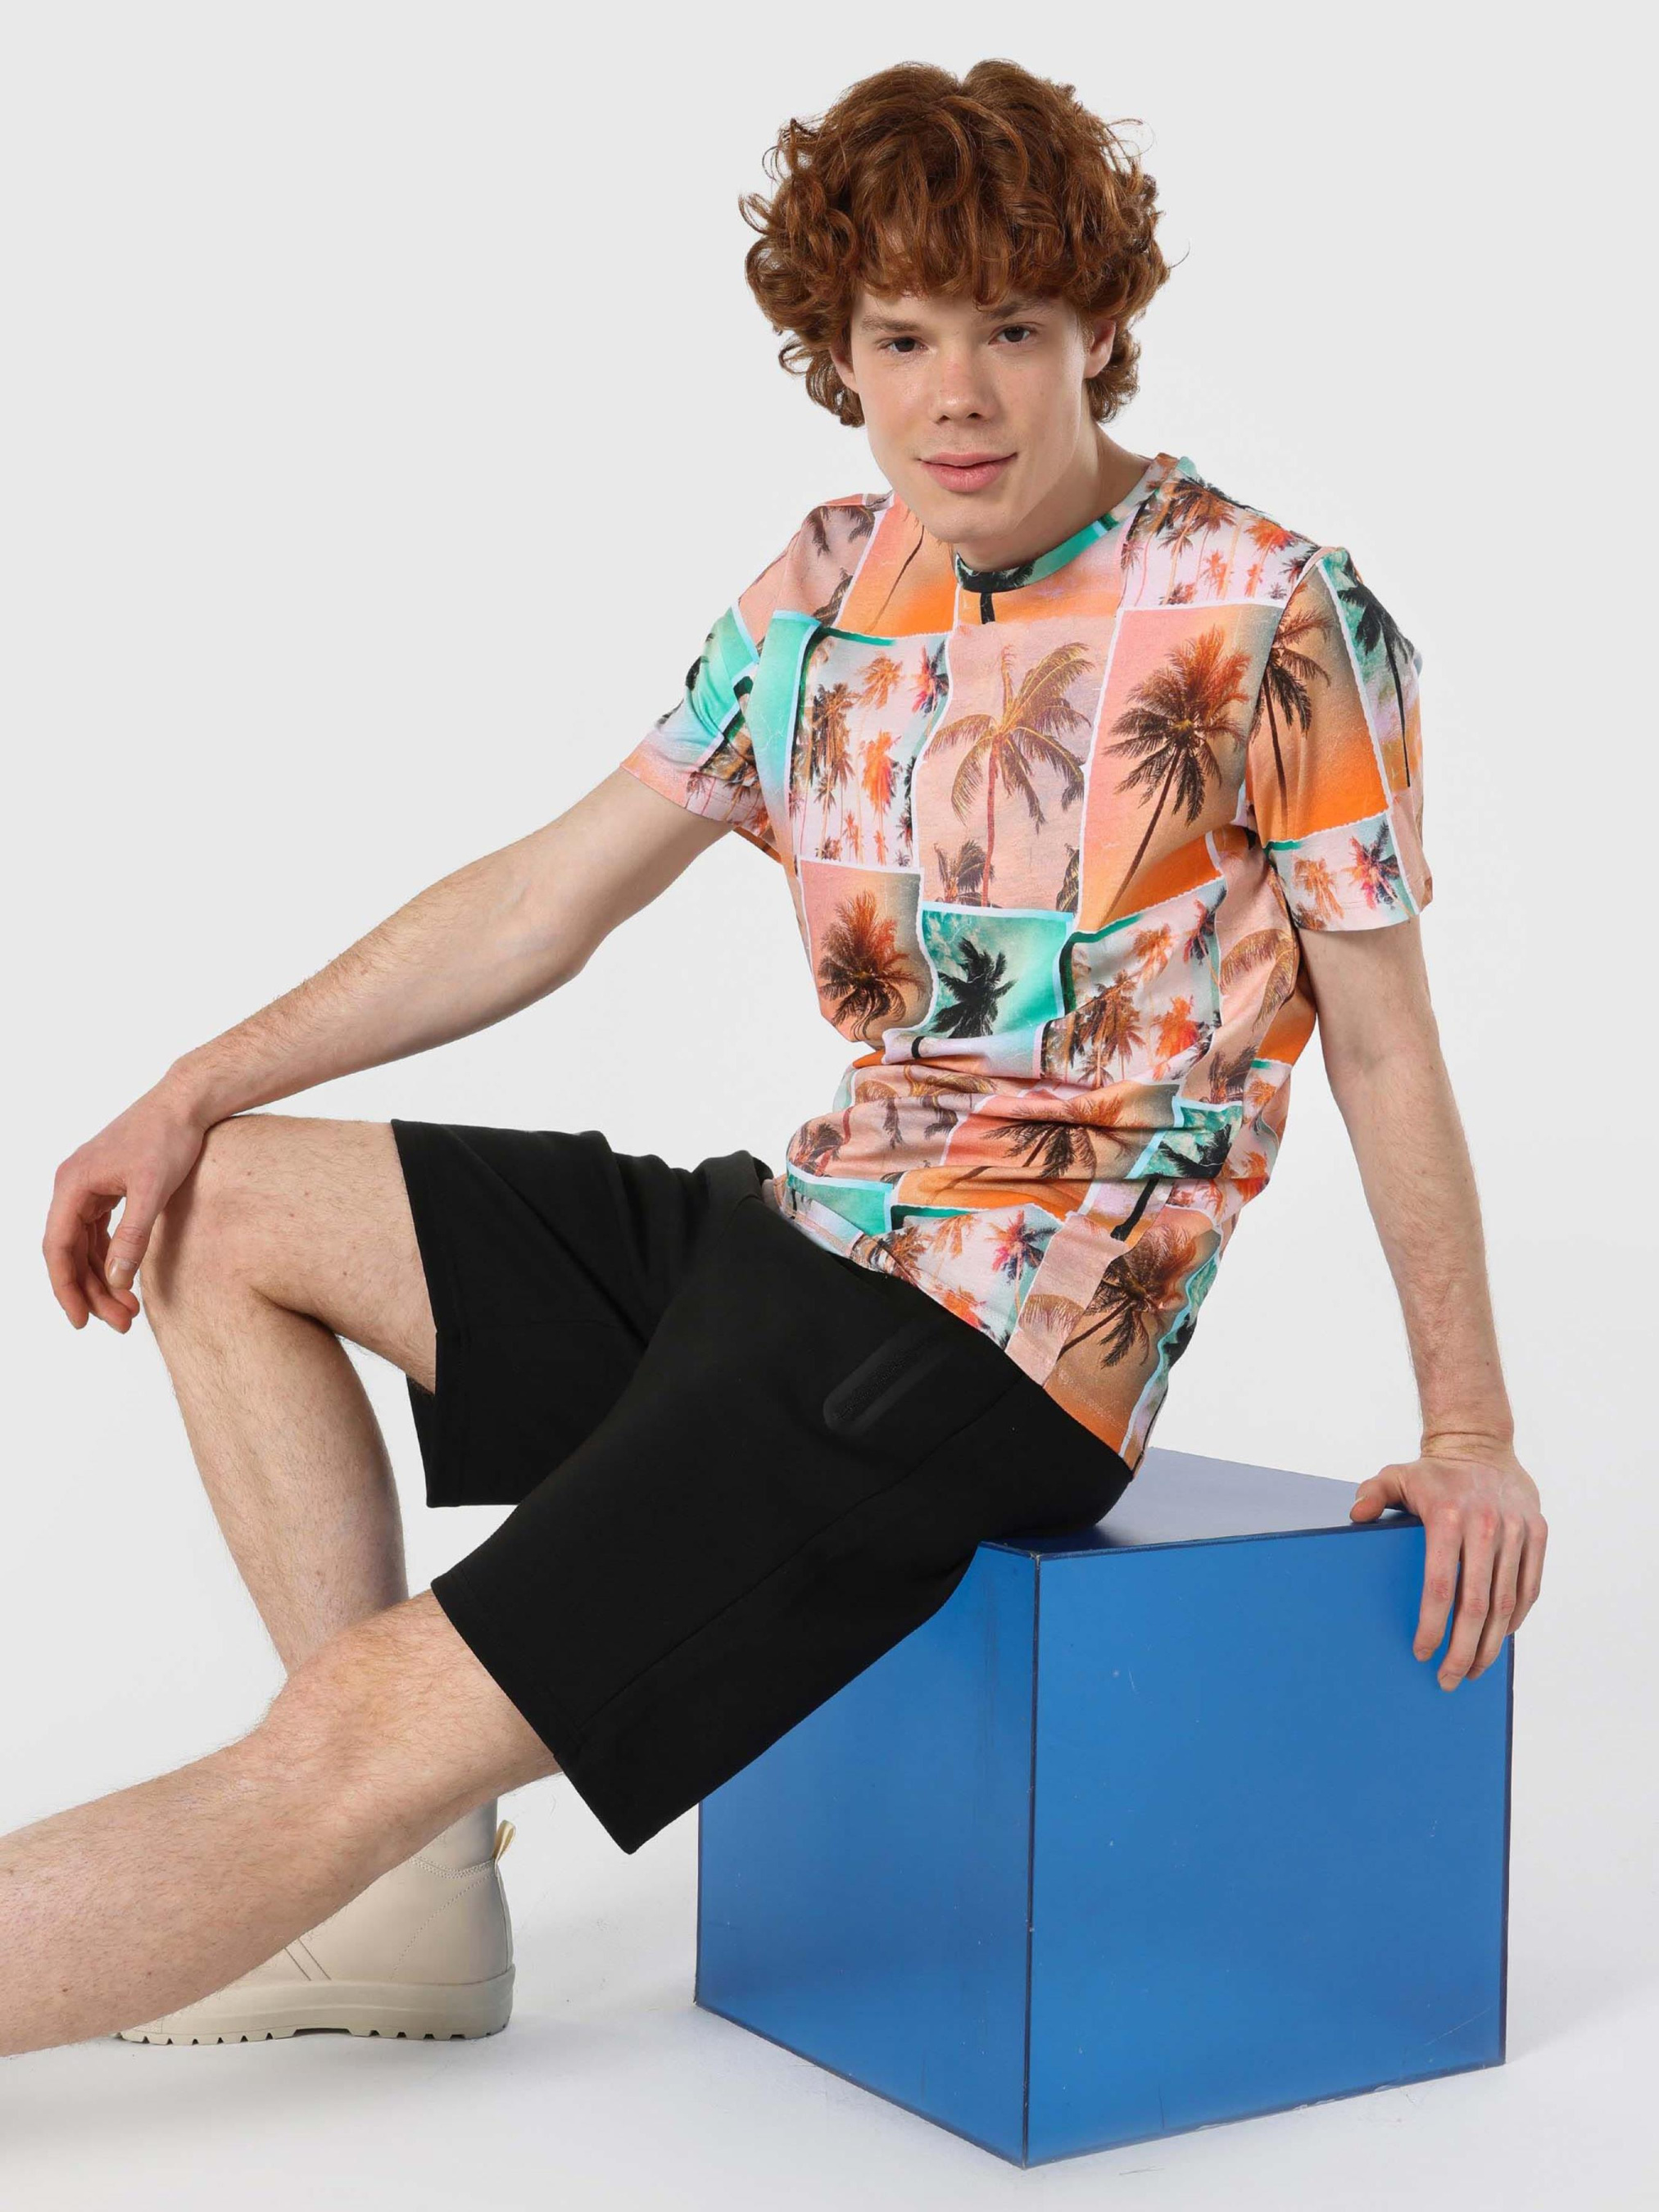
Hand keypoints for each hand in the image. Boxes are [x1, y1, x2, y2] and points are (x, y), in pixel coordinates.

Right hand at [43, 1082, 210, 1331]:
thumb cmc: (169, 1138)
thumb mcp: (153, 1191)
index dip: (66, 1288)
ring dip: (101, 1278)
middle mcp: (73, 1186)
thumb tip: (115, 1280)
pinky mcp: (107, 1187)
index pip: (58, 1248)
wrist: (185, 1102)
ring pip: (85, 1245)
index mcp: (73, 1185)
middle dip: (91, 1291)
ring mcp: (89, 1186)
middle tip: (119, 1323)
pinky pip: (99, 1232)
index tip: (81, 1321)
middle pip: (71, 1252)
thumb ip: (133, 1236)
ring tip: (127, 1311)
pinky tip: (124, 1280)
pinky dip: (110, 1257)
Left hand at [1349, 1442, 1545, 1689]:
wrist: (1481, 1443)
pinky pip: (1530, 1587)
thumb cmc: (1433, 1473)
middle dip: (1462, 1650)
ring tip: (1473, 1671)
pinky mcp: (1538, 1533)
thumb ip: (1372, 1495)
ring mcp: (1516, 1530)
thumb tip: (1354, 1517)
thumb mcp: (1396, 1476)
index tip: (1422, 1654)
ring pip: (1507, 1603)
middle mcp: (1486, 1526)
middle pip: (1476, 1605)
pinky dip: (1516, 1619)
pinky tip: (1499, 1639)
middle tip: (1448, 1679)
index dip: (1432, 1626)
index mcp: (1448, 1517)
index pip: (1440, 1586)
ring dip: (1491, 1644)